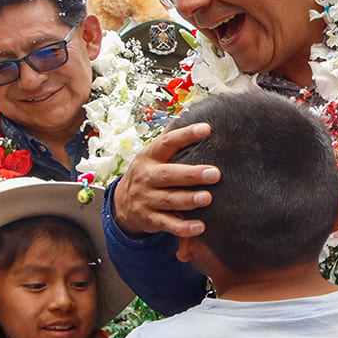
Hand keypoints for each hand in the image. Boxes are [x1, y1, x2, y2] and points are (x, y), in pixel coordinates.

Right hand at [110, 122, 219, 236]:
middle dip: (191, 174)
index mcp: (150, 157)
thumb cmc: (148, 174)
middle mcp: (147, 177)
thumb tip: (188, 109)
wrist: (122, 205)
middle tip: (215, 173)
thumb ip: (170, 138)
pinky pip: (167, 224)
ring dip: (188, 200)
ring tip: (207, 198)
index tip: (207, 129)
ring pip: (168, 200)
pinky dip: (183, 227)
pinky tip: (199, 227)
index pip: (167, 143)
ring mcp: (147, 199)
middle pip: (168, 175)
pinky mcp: (150, 219)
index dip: (186, 135)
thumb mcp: (153, 155)